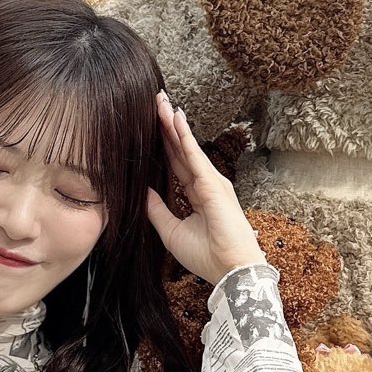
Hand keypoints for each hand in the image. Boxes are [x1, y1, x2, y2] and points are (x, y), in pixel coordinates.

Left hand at [145, 92, 264, 283]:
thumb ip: (157, 210)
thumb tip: (142, 191)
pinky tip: (175, 119)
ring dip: (173, 124)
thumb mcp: (171, 231)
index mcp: (197, 196)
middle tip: (155, 101)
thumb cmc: (206, 256)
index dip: (164, 144)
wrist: (229, 270)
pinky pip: (194, 156)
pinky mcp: (213, 184)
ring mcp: (212, 182)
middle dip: (167, 126)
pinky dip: (184, 137)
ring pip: (186, 147)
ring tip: (161, 102)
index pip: (176, 164)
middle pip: (180, 150)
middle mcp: (206, 184)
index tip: (151, 125)